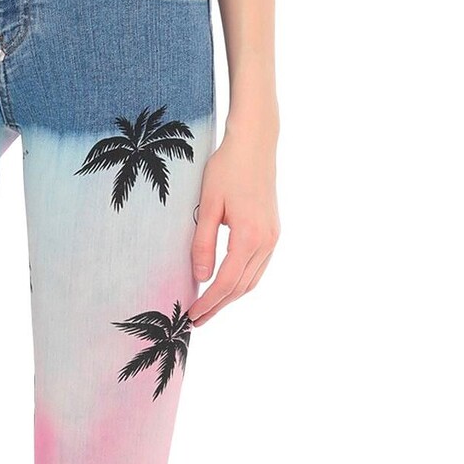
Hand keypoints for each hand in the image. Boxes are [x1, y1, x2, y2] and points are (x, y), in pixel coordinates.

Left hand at [189, 127, 279, 325]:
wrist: (255, 143)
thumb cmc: (227, 169)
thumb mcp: (207, 206)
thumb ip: (203, 244)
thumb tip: (201, 278)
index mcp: (249, 237)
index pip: (226, 283)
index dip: (208, 303)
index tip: (191, 316)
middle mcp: (266, 241)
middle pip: (240, 288)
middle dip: (218, 307)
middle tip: (196, 320)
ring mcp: (273, 238)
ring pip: (251, 281)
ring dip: (230, 298)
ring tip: (209, 308)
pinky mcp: (273, 232)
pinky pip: (257, 268)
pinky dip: (241, 282)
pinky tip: (226, 286)